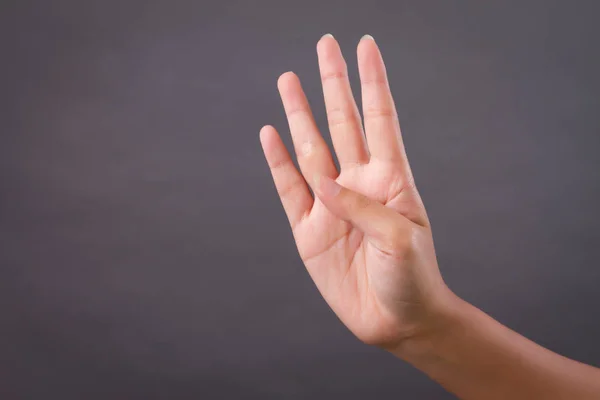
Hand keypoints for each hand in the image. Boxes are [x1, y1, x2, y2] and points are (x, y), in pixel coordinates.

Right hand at [260, 34, 454, 348]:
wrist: (395, 320)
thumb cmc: (411, 277)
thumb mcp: (400, 240)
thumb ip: (362, 207)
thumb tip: (323, 181)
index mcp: (390, 180)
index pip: (380, 119)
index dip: (372, 82)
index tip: (365, 46)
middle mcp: (358, 184)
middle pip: (342, 123)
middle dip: (333, 84)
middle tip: (324, 45)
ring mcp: (330, 204)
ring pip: (311, 147)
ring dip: (299, 113)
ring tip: (288, 80)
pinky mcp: (308, 229)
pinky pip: (289, 188)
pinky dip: (278, 162)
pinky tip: (270, 134)